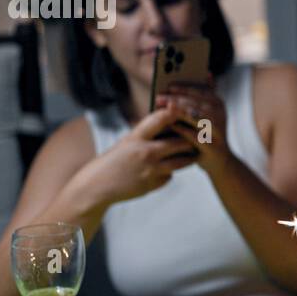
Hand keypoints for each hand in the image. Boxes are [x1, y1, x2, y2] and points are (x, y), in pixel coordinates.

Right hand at [73, 105, 197, 205]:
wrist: (96, 186)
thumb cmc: (112, 161)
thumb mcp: (126, 142)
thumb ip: (146, 134)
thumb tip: (167, 123)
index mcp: (136, 137)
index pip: (160, 119)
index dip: (175, 112)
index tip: (185, 109)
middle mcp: (145, 152)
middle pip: (179, 142)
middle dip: (190, 139)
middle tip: (200, 136)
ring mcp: (151, 170)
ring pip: (181, 162)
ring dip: (189, 157)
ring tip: (194, 153)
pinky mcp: (153, 184)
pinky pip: (169, 176)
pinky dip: (170, 173)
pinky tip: (167, 170)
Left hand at [156, 75, 230, 171]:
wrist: (220, 162)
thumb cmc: (206, 135)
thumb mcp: (205, 114)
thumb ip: (196, 98)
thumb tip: (192, 78)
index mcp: (218, 104)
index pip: (201, 91)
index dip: (184, 88)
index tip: (168, 86)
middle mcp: (220, 116)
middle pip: (197, 103)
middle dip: (177, 99)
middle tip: (159, 97)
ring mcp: (218, 131)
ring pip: (198, 117)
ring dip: (179, 112)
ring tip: (163, 109)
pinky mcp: (212, 146)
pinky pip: (195, 136)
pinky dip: (182, 129)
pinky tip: (170, 125)